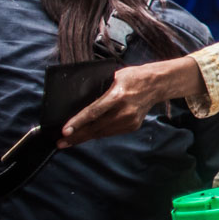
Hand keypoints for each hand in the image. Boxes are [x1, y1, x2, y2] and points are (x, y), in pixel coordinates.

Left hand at [60, 61, 187, 146]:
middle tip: (60, 142)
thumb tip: (81, 102)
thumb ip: (101, 91)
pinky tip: (88, 134)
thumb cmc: (134, 77)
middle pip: (95, 127)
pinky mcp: (133, 126)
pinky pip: (111, 132)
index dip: (78, 123)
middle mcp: (125, 111)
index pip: (94, 112)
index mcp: (118, 95)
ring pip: (102, 133)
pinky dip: (98, 133)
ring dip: (85, 137)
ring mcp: (130, 120)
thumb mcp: (115, 77)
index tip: (65, 131)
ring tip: (70, 141)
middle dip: (76, 136)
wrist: (157, 84)